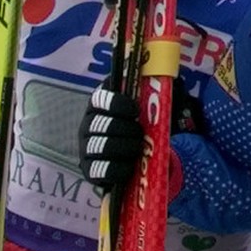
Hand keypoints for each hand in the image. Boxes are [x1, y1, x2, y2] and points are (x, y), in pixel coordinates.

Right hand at [81, 76, 205, 193]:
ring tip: (138, 147)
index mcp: (99, 106)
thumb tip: (164, 81)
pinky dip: (119, 168)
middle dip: (126, 128)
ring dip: (125, 146)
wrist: (134, 156)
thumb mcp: (143, 108)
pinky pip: (101, 170)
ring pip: (101, 146)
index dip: (116, 103)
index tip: (135, 110)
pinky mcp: (89, 170)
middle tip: (140, 132)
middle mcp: (87, 126)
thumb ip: (148, 95)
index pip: (100, 99)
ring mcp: (86, 148)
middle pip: (101, 124)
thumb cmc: (138, 126)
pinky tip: (131, 166)